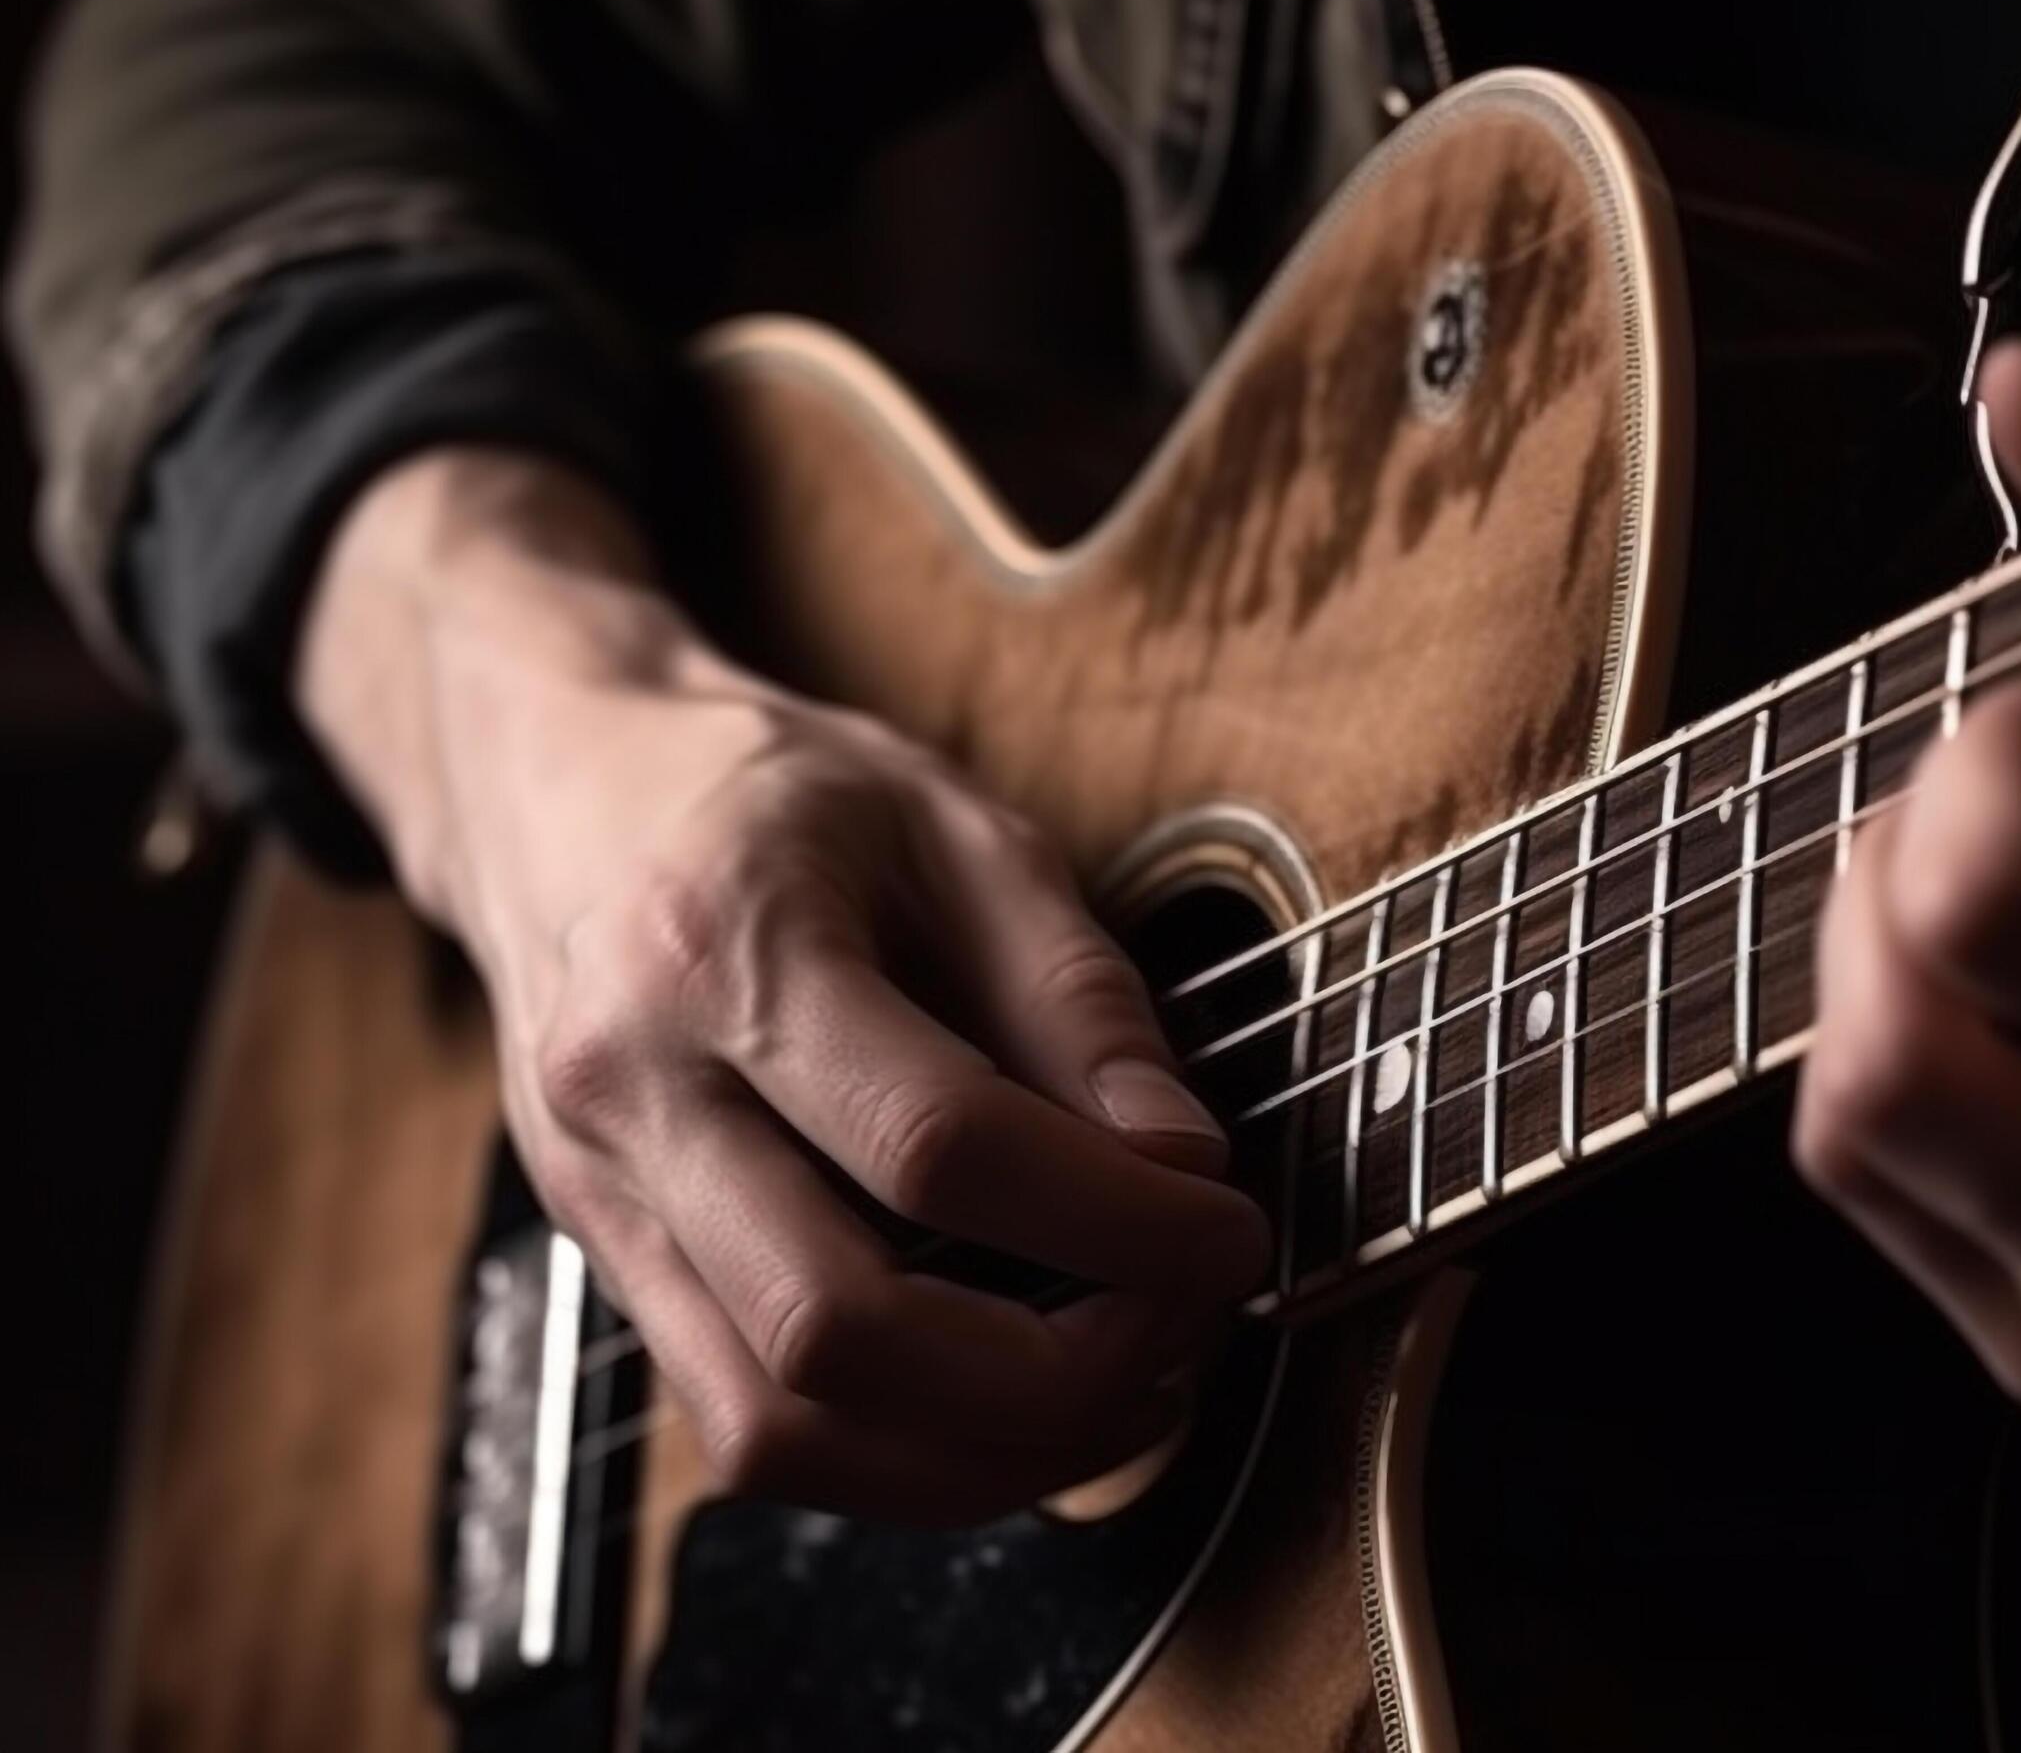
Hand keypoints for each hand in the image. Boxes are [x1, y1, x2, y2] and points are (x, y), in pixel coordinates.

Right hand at [300, 450, 1268, 1524]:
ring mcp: (602, 1202)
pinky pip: (747, 1429)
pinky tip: (1011, 1398)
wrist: (561, 792)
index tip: (1229, 1233)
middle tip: (1182, 1330)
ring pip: (776, 1427)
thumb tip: (1181, 1164)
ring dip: (978, 1454)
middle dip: (1052, 1378)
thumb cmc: (780, 799)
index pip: (935, 1148)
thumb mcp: (960, 828)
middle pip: (838, 1330)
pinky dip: (899, 1459)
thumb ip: (1077, 996)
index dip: (1116, 1222)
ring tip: (1119, 1389)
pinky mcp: (609, 1270)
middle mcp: (636, 1098)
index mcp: (727, 953)